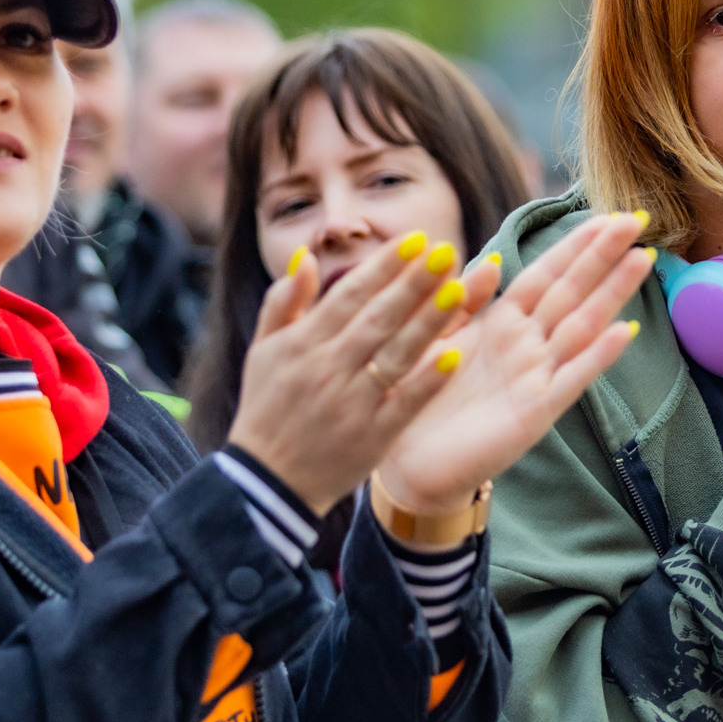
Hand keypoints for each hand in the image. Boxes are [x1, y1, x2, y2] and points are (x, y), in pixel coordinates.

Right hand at [226, 232, 491, 508]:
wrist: (267, 482)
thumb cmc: (267, 408)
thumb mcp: (262, 351)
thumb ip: (283, 301)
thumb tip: (306, 255)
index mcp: (302, 344)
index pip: (349, 295)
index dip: (383, 266)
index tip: (416, 240)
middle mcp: (328, 368)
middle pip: (378, 317)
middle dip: (414, 282)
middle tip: (447, 251)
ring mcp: (352, 403)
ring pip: (396, 354)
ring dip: (428, 322)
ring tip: (460, 291)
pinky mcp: (372, 436)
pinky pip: (405, 403)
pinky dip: (428, 380)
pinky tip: (456, 355)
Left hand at [374, 215, 652, 536]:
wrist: (409, 465)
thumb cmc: (423, 398)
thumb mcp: (437, 337)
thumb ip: (463, 299)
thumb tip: (494, 259)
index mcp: (502, 323)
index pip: (546, 274)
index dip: (575, 245)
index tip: (605, 215)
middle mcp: (527, 346)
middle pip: (571, 291)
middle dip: (602, 256)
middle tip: (635, 220)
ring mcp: (536, 377)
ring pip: (581, 326)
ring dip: (611, 294)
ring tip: (641, 261)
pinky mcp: (535, 411)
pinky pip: (572, 378)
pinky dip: (598, 356)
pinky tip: (626, 332)